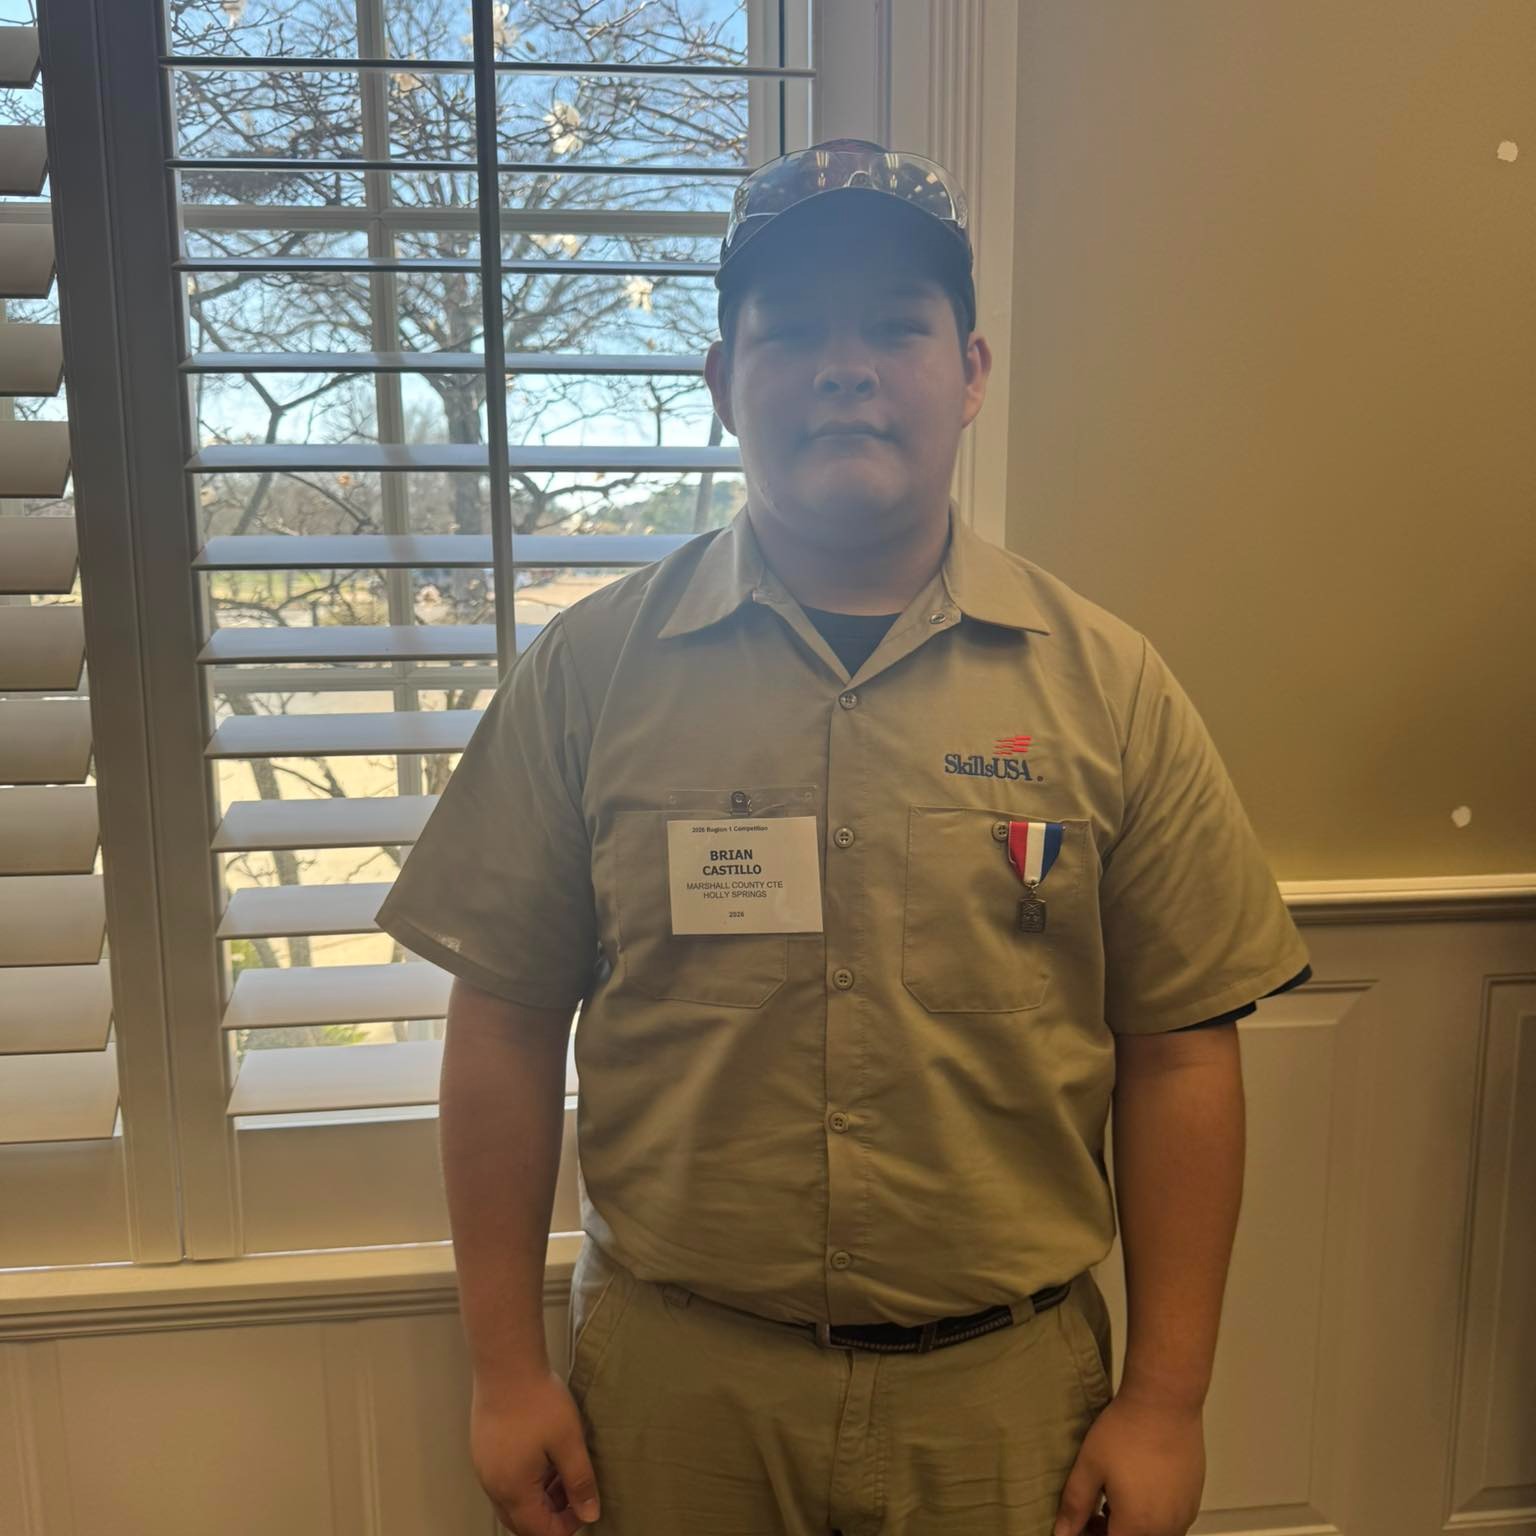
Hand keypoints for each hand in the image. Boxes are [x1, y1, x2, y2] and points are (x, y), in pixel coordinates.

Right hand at [470, 1371, 602, 1533]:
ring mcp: (485, 1468)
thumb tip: (590, 1513)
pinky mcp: (483, 1450)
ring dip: (540, 1498)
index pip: (539, 1531)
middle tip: (576, 1494)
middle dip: (552, 1516)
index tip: (585, 1508)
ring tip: (564, 1474)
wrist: (506, 1363)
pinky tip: (544, 1459)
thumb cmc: (536, 1399)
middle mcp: (493, 1485)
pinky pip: (505, 1481)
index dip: (565, 1527)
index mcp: (513, 1490)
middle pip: (522, 1521)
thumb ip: (580, 1482)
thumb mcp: (568, 1441)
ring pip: (513, 1501)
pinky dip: (526, 1482)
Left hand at [1053, 1389, 1205, 1535]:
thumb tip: (1062, 1533)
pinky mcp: (1193, 1500)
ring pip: (1153, 1534)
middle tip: (1094, 1510)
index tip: (1083, 1520)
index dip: (1092, 1535)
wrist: (1165, 1403)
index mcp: (1136, 1526)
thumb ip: (1074, 1505)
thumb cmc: (1126, 1431)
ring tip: (1115, 1495)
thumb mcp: (1090, 1465)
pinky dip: (1152, 1515)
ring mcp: (1184, 1515)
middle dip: (1111, 1531)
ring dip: (1133, 1525)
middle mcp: (1165, 1529)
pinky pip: (1171, 1522)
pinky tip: (1139, 1487)